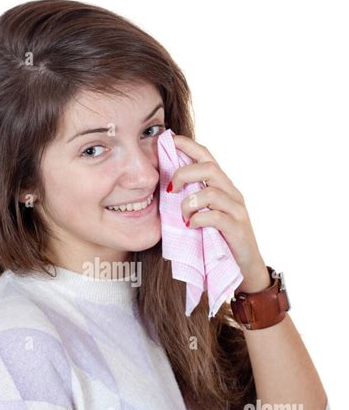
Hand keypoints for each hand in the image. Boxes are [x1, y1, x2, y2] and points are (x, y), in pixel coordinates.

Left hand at [167, 134, 270, 292]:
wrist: (244, 269)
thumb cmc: (219, 241)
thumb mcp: (204, 215)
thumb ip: (191, 200)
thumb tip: (164, 190)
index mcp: (222, 187)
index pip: (207, 156)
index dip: (189, 145)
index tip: (169, 140)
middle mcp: (232, 193)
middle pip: (209, 168)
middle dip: (184, 173)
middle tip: (170, 188)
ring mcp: (237, 210)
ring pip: (212, 192)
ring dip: (189, 202)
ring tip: (183, 216)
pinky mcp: (237, 229)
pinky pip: (216, 216)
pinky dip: (198, 219)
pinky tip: (191, 226)